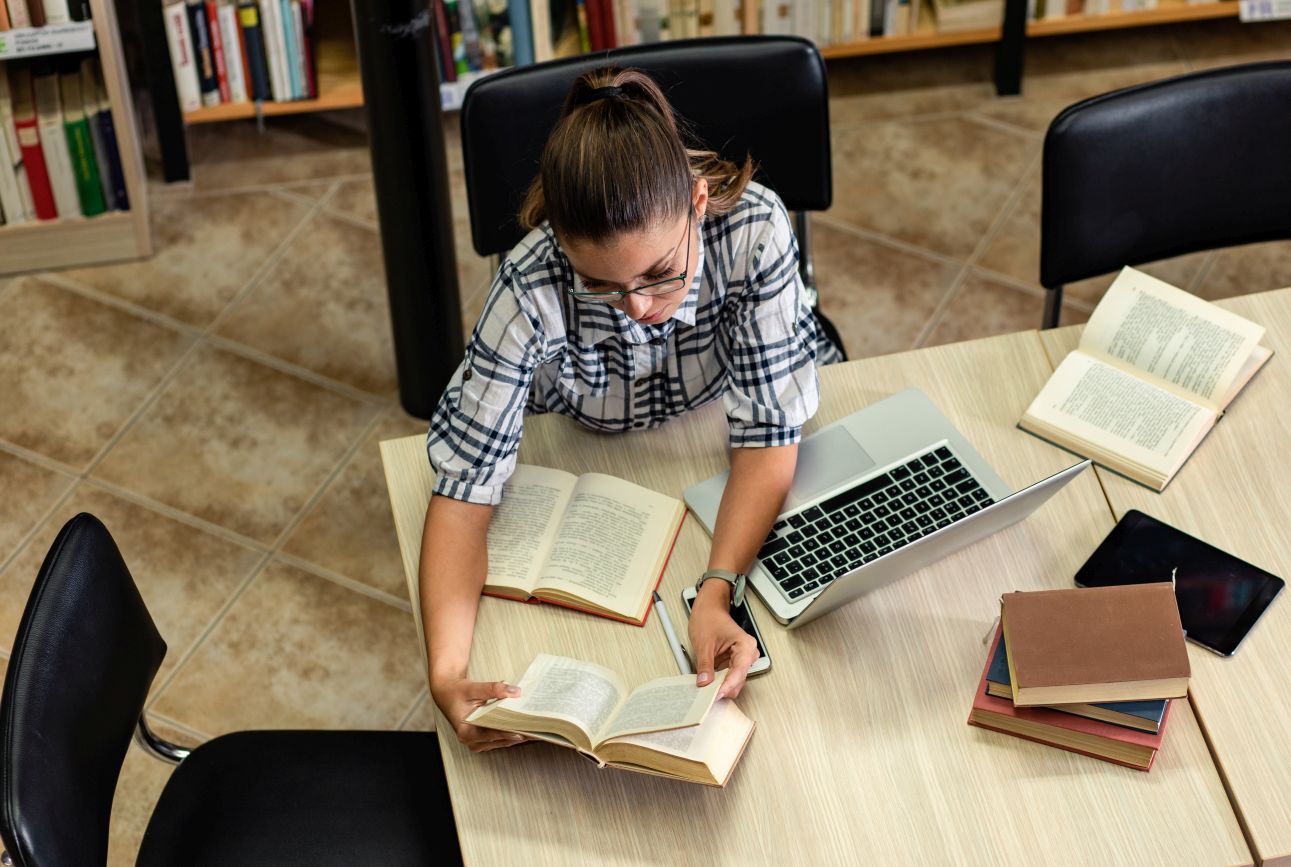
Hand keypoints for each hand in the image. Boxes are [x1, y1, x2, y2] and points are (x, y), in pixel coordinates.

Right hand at [431, 676, 527, 752]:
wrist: (447, 693)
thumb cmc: (457, 692)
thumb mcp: (473, 688)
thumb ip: (493, 689)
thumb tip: (515, 692)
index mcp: (465, 732)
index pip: (490, 734)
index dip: (507, 733)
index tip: (523, 732)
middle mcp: (471, 741)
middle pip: (499, 740)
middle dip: (517, 734)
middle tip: (536, 730)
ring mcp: (477, 742)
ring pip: (502, 741)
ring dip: (517, 735)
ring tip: (535, 730)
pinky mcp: (483, 739)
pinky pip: (500, 738)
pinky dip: (511, 733)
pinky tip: (525, 727)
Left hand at [687, 584, 758, 699]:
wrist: (708, 608)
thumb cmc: (709, 618)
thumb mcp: (704, 643)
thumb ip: (705, 665)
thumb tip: (704, 683)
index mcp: (745, 645)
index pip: (739, 673)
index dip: (726, 686)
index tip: (714, 695)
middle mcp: (748, 653)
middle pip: (739, 680)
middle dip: (723, 688)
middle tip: (707, 694)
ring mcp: (742, 659)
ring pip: (735, 681)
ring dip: (721, 686)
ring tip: (706, 688)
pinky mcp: (734, 662)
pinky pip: (729, 677)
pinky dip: (719, 681)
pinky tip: (709, 683)